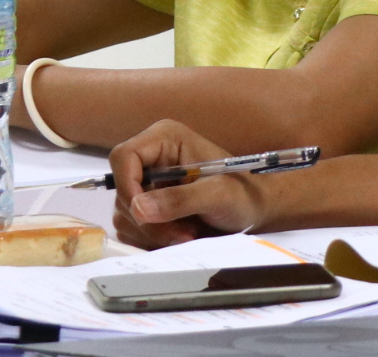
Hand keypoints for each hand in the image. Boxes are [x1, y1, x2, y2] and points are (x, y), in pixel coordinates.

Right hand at [109, 120, 264, 248]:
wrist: (255, 212)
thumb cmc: (244, 194)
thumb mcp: (217, 194)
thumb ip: (179, 199)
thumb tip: (138, 208)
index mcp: (165, 139)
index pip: (124, 157)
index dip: (127, 186)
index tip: (144, 215)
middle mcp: (152, 158)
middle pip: (122, 191)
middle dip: (149, 219)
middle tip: (183, 234)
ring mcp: (148, 184)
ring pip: (125, 214)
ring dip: (154, 233)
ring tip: (189, 234)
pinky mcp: (148, 207)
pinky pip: (132, 229)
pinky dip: (152, 240)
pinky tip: (180, 237)